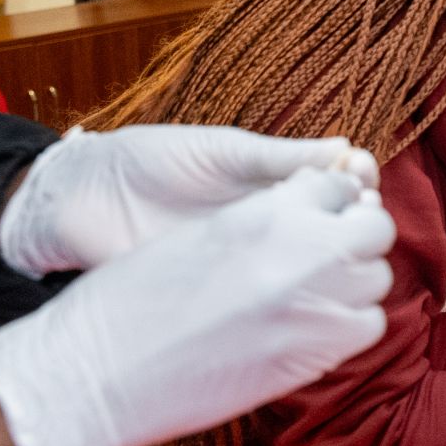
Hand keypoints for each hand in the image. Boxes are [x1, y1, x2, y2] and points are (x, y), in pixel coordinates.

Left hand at [0, 124, 375, 278]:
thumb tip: (345, 147)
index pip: (335, 187)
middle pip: (333, 230)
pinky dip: (294, 296)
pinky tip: (306, 285)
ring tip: (336, 244)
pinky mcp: (225, 291)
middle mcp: (270, 226)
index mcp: (273, 187)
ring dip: (330, 258)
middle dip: (354, 220)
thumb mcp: (223, 151)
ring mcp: (250, 261)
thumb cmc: (151, 161)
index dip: (356, 183)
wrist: (81, 198)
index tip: (364, 177)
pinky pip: (270, 298)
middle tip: (360, 213)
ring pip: (309, 267)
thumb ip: (280, 157)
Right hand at [0, 167, 393, 445]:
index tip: (321, 219)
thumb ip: (258, 221)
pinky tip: (311, 330)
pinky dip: (349, 326)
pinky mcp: (316, 353)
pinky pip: (368, 327)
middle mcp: (301, 247)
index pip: (337, 185)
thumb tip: (308, 223)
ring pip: (376, 277)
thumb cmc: (128, 303)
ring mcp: (315, 301)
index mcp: (266, 209)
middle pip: (374, 227)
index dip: (332, 203)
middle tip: (328, 256)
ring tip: (313, 296)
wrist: (93, 372)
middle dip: (357, 238)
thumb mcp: (197, 235)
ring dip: (353, 283)